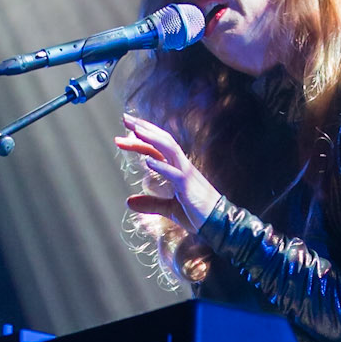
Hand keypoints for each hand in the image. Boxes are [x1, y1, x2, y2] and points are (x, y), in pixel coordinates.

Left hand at [115, 114, 220, 232]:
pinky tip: (147, 161)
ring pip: (169, 148)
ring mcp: (186, 173)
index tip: (123, 132)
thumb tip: (128, 202)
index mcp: (177, 168)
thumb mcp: (168, 209)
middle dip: (144, 128)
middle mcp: (181, 165)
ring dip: (152, 138)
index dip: (141, 137)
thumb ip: (149, 203)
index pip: (157, 147)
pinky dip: (161, 166)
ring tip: (136, 131)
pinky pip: (174, 173)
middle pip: (162, 140)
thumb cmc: (196, 214)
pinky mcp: (188, 186)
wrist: (217, 223)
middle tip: (125, 118)